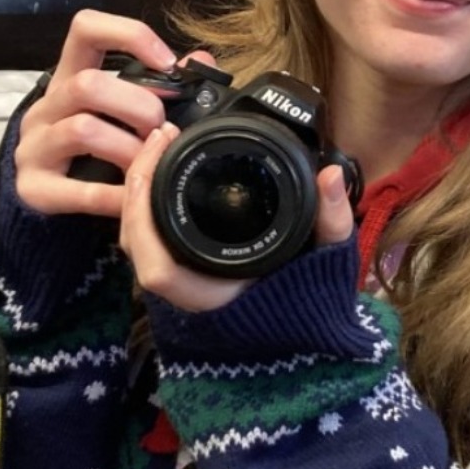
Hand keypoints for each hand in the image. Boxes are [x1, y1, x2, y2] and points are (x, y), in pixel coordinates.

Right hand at [15, 9, 182, 217]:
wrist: (49, 194)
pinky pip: (78, 190)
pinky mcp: (33, 187)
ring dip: (129, 148)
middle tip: (161, 130)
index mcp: (71, 77)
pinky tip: (133, 197)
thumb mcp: (122, 110)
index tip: (168, 62)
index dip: (128, 35)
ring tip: (148, 163)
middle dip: (138, 107)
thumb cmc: (95, 146)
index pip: (86, 29)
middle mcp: (47, 106)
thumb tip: (202, 63)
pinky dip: (115, 195)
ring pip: (82, 130)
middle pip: (88, 84)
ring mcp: (35, 146)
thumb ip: (161, 86)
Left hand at [119, 123, 355, 311]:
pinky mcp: (185, 267)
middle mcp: (190, 295)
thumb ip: (332, 220)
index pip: (159, 271)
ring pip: (139, 241)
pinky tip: (166, 168)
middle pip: (136, 246)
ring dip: (140, 191)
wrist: (305, 331)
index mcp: (216, 298)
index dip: (144, 218)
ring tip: (162, 145)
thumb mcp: (327, 260)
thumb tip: (331, 174)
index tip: (160, 162)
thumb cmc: (312, 302)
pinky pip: (151, 236)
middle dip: (137, 187)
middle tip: (161, 137)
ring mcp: (183, 283)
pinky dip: (150, 201)